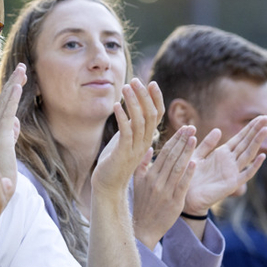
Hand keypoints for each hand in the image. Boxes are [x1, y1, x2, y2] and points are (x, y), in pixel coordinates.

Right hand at [0, 63, 25, 184]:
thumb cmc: (0, 176)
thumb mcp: (7, 151)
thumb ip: (10, 135)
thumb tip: (15, 123)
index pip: (3, 108)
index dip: (11, 91)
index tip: (20, 77)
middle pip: (3, 102)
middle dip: (13, 83)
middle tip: (23, 66)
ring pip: (4, 104)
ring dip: (13, 86)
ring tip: (22, 70)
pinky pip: (6, 115)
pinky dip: (11, 100)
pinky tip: (17, 87)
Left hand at [93, 79, 163, 195]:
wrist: (108, 187)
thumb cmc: (114, 163)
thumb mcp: (124, 141)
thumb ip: (129, 128)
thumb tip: (130, 114)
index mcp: (146, 138)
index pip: (157, 115)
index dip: (156, 98)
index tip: (151, 82)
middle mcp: (144, 142)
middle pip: (151, 114)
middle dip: (144, 95)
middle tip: (135, 80)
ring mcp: (135, 148)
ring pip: (140, 121)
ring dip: (133, 102)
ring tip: (125, 87)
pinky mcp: (123, 153)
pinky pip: (125, 132)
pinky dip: (122, 117)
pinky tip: (116, 106)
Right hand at [132, 125, 196, 248]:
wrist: (143, 228)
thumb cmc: (142, 204)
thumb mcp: (137, 183)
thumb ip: (142, 165)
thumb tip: (150, 148)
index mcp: (148, 175)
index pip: (163, 153)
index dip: (174, 140)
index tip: (184, 128)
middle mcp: (156, 180)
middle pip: (171, 157)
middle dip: (182, 141)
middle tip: (191, 127)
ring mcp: (165, 191)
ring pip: (177, 168)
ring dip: (187, 152)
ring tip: (195, 138)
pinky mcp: (174, 202)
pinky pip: (182, 184)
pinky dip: (188, 173)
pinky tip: (195, 162)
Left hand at [183, 116, 266, 214]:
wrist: (185, 195)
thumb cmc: (190, 176)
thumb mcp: (196, 156)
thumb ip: (207, 144)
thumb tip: (218, 130)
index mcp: (222, 154)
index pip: (239, 138)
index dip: (249, 128)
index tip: (259, 116)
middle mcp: (230, 162)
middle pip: (246, 143)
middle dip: (255, 131)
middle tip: (266, 117)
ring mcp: (233, 172)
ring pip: (247, 155)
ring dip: (256, 143)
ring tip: (265, 130)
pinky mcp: (232, 184)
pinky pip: (246, 174)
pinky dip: (254, 166)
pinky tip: (262, 156)